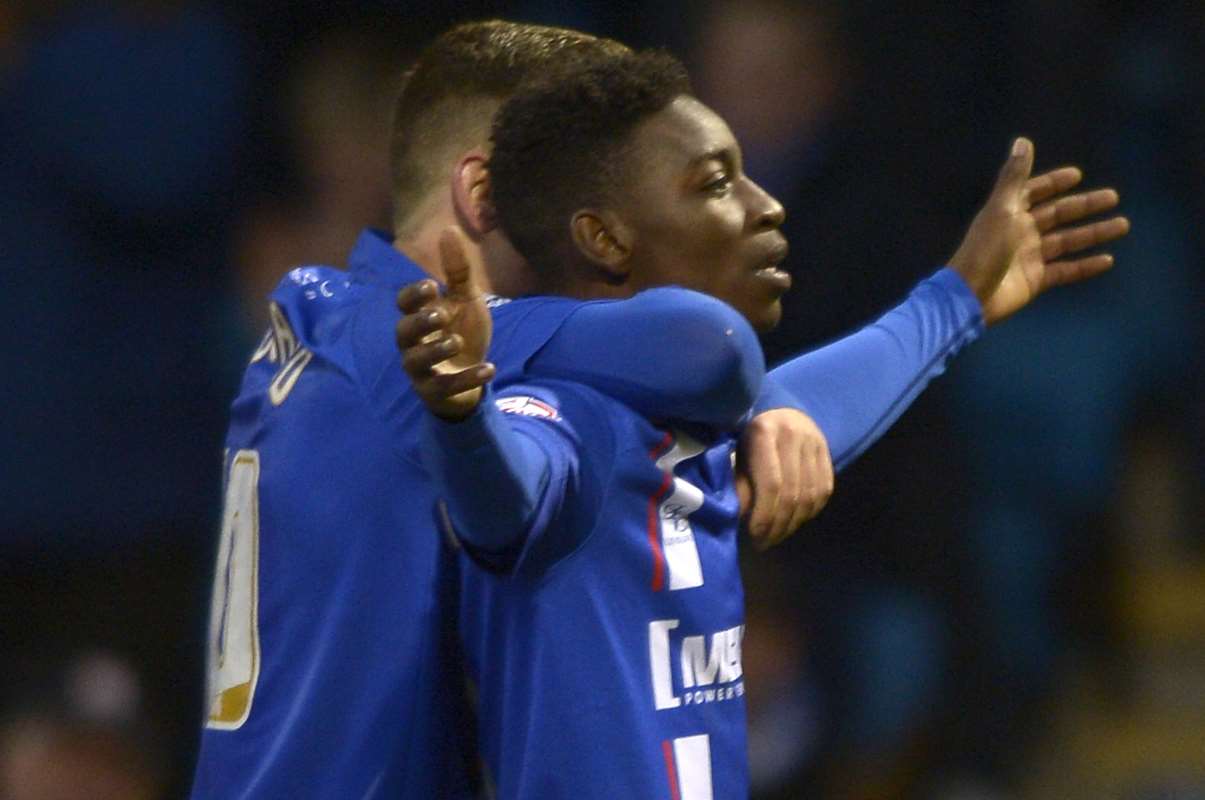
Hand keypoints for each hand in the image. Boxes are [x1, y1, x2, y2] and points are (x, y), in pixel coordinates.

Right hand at [396, 228, 494, 419]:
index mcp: (419, 317)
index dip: (413, 296)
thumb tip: (449, 229)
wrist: (474, 375)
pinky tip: (490, 368)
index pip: (404, 304)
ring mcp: (422, 370)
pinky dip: (468, 378)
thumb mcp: (465, 301)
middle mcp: (414, 343)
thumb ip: (457, 271)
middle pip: (404, 332)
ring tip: (456, 341)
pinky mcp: (435, 392)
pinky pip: (446, 387)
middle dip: (419, 323)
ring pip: (416, 362)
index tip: (431, 286)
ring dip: (436, 350)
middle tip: (440, 315)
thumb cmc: (463, 331)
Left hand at [735, 408, 833, 549]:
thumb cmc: (749, 436)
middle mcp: (794, 434)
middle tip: (765, 542)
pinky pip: (824, 490)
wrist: (779, 408)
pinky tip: (795, 521)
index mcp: (765, 432)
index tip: (754, 535)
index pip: (771, 485)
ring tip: (777, 535)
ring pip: (811, 495)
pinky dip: (810, 511)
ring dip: (794, 523)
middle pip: (792, 494)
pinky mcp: (828, 451)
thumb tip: (741, 518)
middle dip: (778, 525)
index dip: (764, 516)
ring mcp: (815, 442)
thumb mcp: (737, 454)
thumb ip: (740, 484)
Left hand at [948, 137, 1130, 324]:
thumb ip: (1014, 177)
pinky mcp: (1036, 280)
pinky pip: (1066, 270)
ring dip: (1094, 233)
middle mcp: (1021, 232)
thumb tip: (1023, 140)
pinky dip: (1086, 265)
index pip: (1035, 192)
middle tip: (1113, 197)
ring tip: (1123, 225)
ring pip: (1068, 241)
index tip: (1077, 175)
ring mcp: (1029, 257)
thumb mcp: (1002, 208)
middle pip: (1058, 215)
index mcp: (1010, 212)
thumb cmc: (985, 248)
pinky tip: (1108, 260)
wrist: (971, 295)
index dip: (1053, 182)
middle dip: (1084, 206)